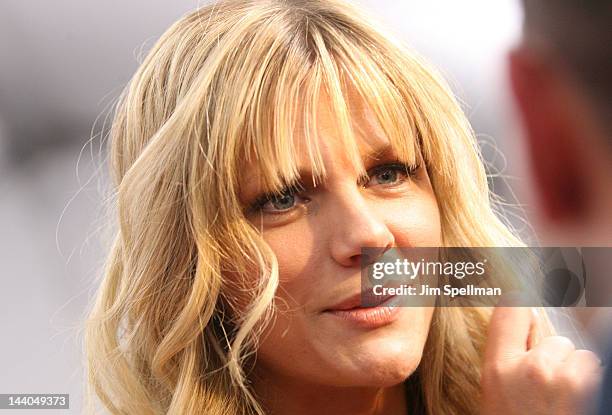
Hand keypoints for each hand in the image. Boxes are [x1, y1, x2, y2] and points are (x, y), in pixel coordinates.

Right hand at [480, 298, 601, 414]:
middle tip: (548, 389)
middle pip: (555, 341)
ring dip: (576, 374)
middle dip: (557, 360)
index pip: (510, 312)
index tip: (524, 301)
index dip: (520, 305)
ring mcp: (563, 377)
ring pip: (579, 356)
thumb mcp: (496, 397)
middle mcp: (532, 368)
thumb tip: (523, 333)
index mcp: (499, 371)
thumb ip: (505, 363)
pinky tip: (578, 404)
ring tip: (565, 401)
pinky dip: (592, 383)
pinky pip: (593, 369)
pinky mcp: (588, 386)